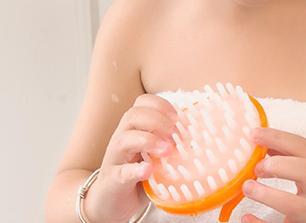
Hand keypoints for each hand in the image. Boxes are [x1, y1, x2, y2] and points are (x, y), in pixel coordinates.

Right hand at [84, 94, 177, 222]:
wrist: (110, 202)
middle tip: (175, 136)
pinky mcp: (113, 181)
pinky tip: (148, 170)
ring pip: (125, 140)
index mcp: (133, 127)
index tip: (178, 118)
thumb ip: (168, 142)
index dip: (161, 105)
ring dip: (149, 141)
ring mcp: (115, 159)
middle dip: (157, 121)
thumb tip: (196, 133)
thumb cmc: (137, 173)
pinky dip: (136, 169)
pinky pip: (122, 172)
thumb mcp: (154, 154)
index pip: (142, 103)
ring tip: (167, 151)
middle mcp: (121, 138)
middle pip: (133, 116)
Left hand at [241, 127, 305, 222]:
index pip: (303, 147)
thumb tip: (263, 143)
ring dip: (270, 195)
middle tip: (256, 166)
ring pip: (297, 206)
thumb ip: (291, 158)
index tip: (253, 134)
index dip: (277, 137)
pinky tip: (247, 217)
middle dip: (279, 165)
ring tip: (248, 187)